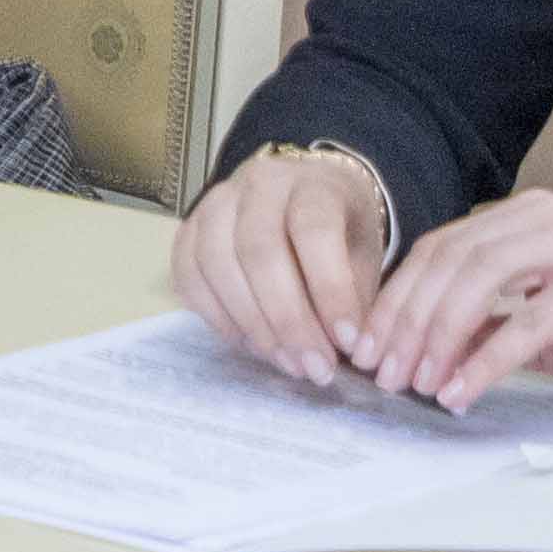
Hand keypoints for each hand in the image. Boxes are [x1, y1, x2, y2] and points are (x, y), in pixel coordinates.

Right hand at [170, 145, 399, 391]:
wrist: (304, 198)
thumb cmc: (341, 233)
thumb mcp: (365, 256)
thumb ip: (357, 298)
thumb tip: (348, 351)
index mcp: (314, 184)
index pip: (314, 230)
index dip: (330, 289)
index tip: (347, 342)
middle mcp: (259, 184)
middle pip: (259, 250)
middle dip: (288, 319)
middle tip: (313, 368)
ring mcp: (216, 203)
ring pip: (216, 262)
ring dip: (251, 324)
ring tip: (284, 362)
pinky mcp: (188, 228)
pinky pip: (186, 273)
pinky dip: (214, 315)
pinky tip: (247, 343)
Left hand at [352, 186, 552, 416]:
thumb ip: (497, 322)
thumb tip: (426, 346)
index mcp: (541, 214)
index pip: (447, 246)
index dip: (400, 295)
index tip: (370, 346)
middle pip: (455, 256)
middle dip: (408, 317)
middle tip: (383, 371)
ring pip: (485, 276)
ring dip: (439, 334)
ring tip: (416, 383)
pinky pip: (535, 316)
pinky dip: (490, 357)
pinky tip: (463, 390)